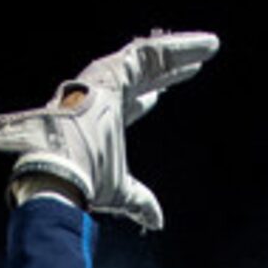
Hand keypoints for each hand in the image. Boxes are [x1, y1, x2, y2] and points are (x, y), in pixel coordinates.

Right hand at [0, 30, 219, 230]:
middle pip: (140, 77)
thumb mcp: (120, 192)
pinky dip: (177, 48)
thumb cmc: (84, 181)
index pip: (125, 104)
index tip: (159, 96)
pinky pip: (149, 53)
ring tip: (209, 46)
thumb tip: (157, 221)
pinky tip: (202, 46)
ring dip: (178, 52)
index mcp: (98, 121)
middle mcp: (98, 96)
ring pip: (147, 58)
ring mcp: (102, 80)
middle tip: (193, 66)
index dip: (145, 100)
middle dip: (167, 71)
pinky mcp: (110, 71)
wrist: (58, 167)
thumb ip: (140, 201)